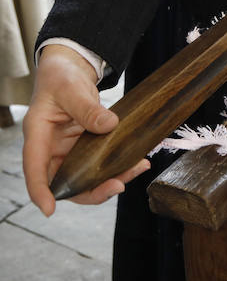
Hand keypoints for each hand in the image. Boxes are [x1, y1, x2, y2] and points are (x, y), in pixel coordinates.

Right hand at [23, 46, 149, 215]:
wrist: (70, 71)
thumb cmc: (62, 78)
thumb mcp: (72, 89)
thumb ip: (87, 108)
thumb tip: (109, 125)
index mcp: (38, 136)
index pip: (34, 169)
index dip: (40, 191)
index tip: (49, 209)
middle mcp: (51, 150)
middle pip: (64, 182)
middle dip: (90, 191)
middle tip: (119, 186)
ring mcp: (69, 152)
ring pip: (85, 178)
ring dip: (110, 180)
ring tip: (137, 168)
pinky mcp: (86, 149)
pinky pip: (98, 166)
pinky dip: (117, 167)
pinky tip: (137, 161)